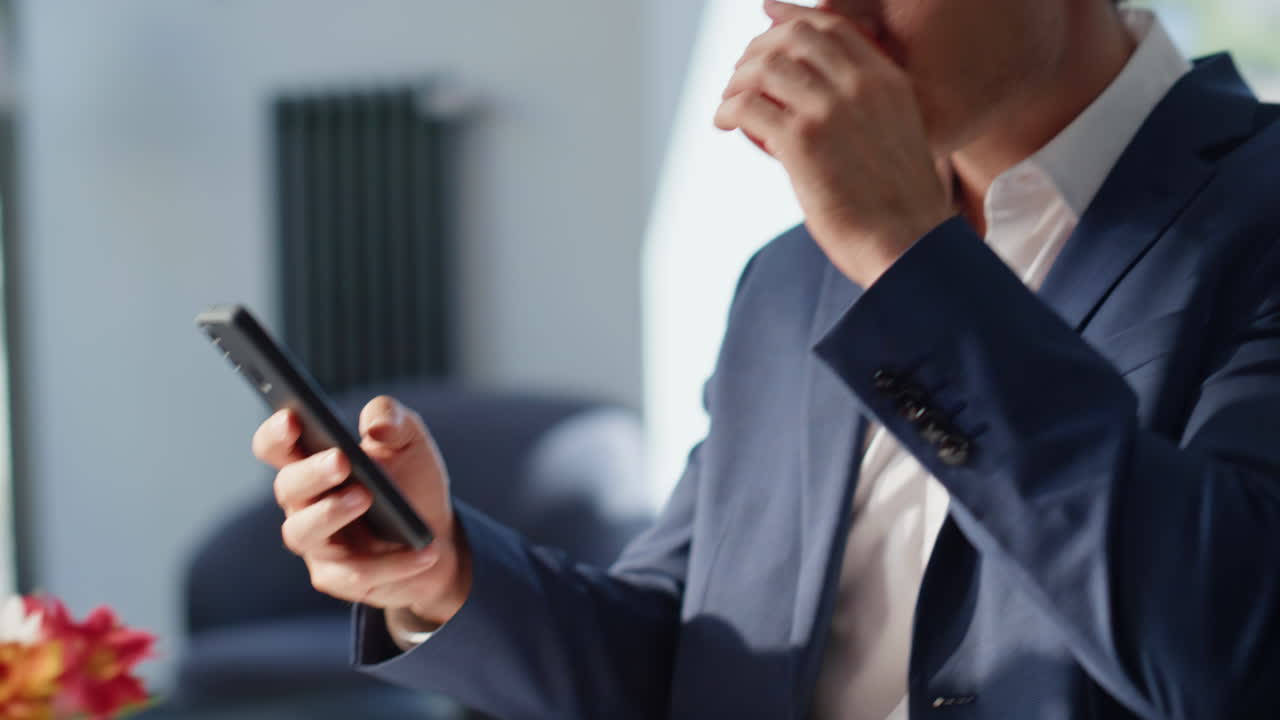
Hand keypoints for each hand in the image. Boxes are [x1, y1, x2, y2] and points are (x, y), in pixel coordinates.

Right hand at [252, 397, 470, 626]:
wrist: (440, 535)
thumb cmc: (412, 481)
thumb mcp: (410, 440)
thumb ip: (391, 418)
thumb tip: (377, 426)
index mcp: (311, 462)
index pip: (276, 446)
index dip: (277, 433)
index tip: (293, 418)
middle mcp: (304, 503)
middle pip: (287, 486)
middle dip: (312, 473)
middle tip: (341, 460)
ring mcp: (317, 543)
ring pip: (304, 532)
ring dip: (331, 513)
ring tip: (366, 496)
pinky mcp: (337, 578)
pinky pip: (354, 573)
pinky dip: (393, 562)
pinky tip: (424, 549)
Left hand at [715, 0, 954, 286]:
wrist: (907, 243)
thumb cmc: (901, 208)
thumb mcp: (900, 138)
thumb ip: (873, 114)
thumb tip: (835, 114)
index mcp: (887, 81)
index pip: (832, 27)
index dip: (792, 17)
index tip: (768, 18)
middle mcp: (859, 85)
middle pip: (794, 38)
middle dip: (758, 47)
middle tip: (742, 72)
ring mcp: (828, 110)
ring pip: (765, 67)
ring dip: (737, 79)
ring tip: (729, 101)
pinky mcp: (800, 141)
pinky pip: (747, 106)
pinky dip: (727, 108)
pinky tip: (723, 122)